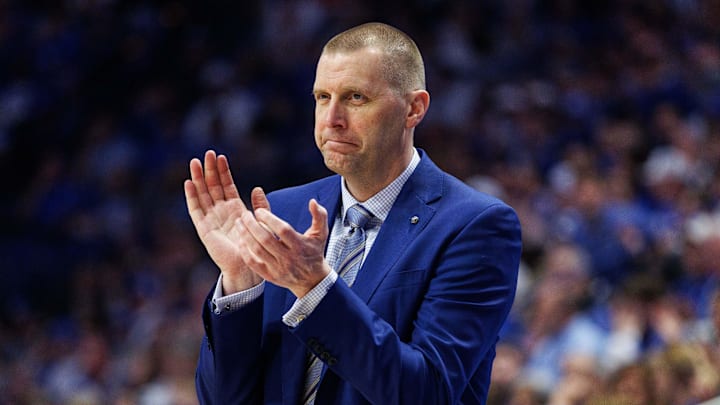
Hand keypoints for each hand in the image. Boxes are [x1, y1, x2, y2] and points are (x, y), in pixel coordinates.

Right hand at [184, 150, 264, 293]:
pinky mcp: (204, 229)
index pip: (226, 185)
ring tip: (195, 162)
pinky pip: (196, 210)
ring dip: (199, 178)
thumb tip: (257, 188)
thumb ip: (260, 206)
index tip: (221, 157)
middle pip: (213, 186)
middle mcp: (221, 212)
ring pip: (202, 194)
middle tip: (208, 153)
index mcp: (235, 209)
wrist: (246, 268)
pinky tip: (189, 183)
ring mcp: (211, 219)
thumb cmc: (254, 247)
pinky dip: (192, 196)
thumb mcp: (260, 223)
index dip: (223, 172)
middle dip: (210, 170)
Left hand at [236, 195, 331, 297]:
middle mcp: (289, 258)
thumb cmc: (314, 252)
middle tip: (245, 214)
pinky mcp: (270, 276)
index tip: (259, 211)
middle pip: (266, 239)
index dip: (269, 219)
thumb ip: (319, 216)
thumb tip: (312, 201)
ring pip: (257, 250)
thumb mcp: (321, 234)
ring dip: (245, 235)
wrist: (311, 280)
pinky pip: (253, 263)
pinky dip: (244, 251)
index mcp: (300, 246)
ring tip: (239, 223)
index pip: (282, 230)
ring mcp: (278, 268)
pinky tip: (240, 240)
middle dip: (252, 225)